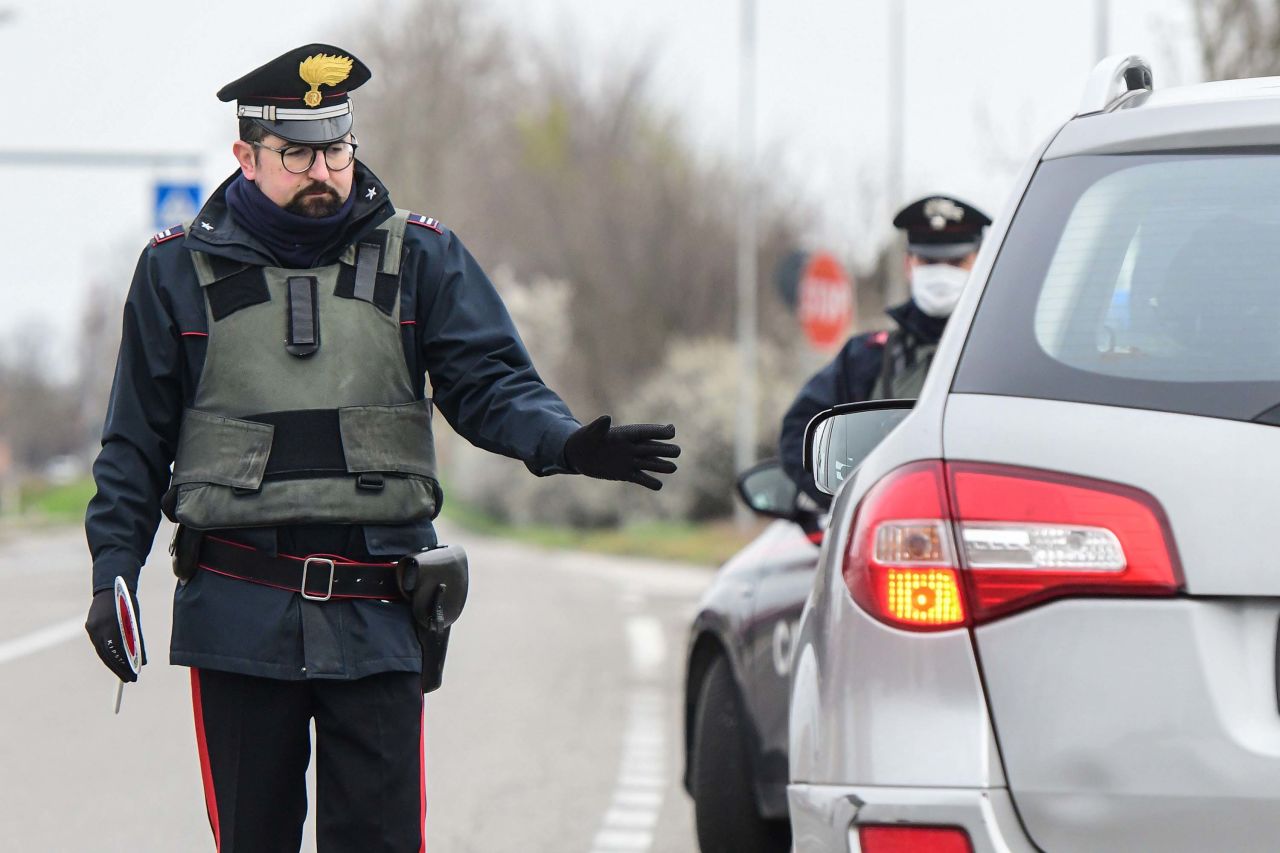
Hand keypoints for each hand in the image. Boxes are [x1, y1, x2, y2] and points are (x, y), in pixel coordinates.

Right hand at [85, 587, 145, 681]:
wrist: (110, 587)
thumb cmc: (127, 603)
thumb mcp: (135, 620)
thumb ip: (137, 640)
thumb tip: (143, 660)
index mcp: (112, 624)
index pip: (118, 652)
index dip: (125, 666)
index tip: (134, 676)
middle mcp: (99, 628)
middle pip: (108, 655)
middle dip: (119, 668)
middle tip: (130, 679)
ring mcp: (92, 628)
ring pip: (102, 651)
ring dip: (112, 663)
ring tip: (123, 673)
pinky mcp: (89, 627)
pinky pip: (98, 644)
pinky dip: (107, 653)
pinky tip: (114, 661)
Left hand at [564, 415, 679, 490]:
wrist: (579, 455)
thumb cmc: (585, 439)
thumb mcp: (590, 432)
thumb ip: (599, 427)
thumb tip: (606, 418)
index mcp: (626, 434)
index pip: (645, 432)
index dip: (658, 431)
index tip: (671, 431)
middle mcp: (632, 447)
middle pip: (653, 448)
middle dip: (665, 449)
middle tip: (676, 451)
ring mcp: (630, 461)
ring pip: (651, 463)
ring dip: (661, 466)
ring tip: (673, 468)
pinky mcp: (626, 474)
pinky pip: (641, 478)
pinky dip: (649, 482)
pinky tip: (658, 486)